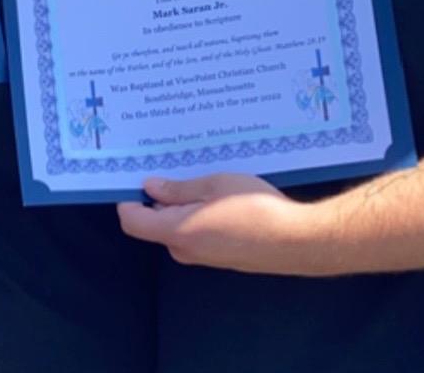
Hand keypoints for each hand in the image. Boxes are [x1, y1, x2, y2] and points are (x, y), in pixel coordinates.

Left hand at [117, 173, 328, 274]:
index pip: (133, 222)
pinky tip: (221, 196)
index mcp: (177, 231)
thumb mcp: (215, 185)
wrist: (296, 241)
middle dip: (161, 197)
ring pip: (180, 226)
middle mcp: (185, 249)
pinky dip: (201, 215)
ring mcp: (204, 257)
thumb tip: (150, 187)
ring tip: (201, 175)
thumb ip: (179, 188)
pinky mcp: (221, 257)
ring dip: (185, 204)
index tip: (132, 176)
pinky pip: (199, 233)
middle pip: (156, 223)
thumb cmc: (254, 207)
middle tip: (173, 165)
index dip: (127, 200)